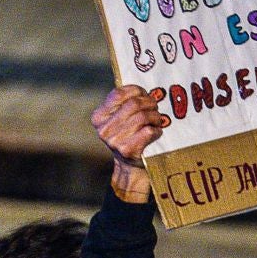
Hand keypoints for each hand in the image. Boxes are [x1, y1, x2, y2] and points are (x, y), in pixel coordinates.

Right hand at [92, 86, 166, 201]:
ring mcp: (114, 141)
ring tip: (157, 121)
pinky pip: (148, 131)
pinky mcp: (128, 150)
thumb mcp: (120, 119)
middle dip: (149, 104)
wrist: (130, 167)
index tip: (144, 95)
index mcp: (99, 117)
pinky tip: (156, 133)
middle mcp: (104, 129)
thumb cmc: (128, 137)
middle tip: (155, 108)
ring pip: (142, 117)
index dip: (136, 91)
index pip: (118, 93)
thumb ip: (126, 103)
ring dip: (155, 117)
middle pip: (133, 104)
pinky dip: (156, 130)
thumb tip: (144, 91)